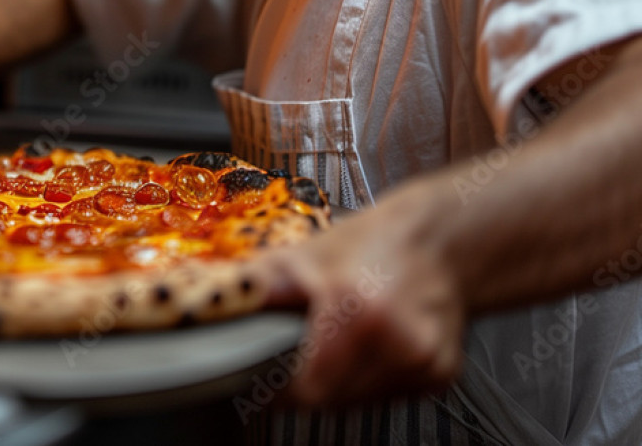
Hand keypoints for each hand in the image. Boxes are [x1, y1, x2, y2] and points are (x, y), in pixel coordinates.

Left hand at [240, 197, 465, 407]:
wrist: (441, 240)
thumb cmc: (373, 241)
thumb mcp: (304, 254)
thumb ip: (254, 285)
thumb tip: (200, 299)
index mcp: (359, 310)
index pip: (305, 386)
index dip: (276, 385)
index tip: (262, 375)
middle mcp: (398, 342)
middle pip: (328, 399)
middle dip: (303, 381)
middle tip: (296, 348)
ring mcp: (423, 363)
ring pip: (355, 402)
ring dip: (335, 382)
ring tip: (334, 339)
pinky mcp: (438, 376)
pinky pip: (385, 395)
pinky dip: (365, 379)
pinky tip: (366, 345)